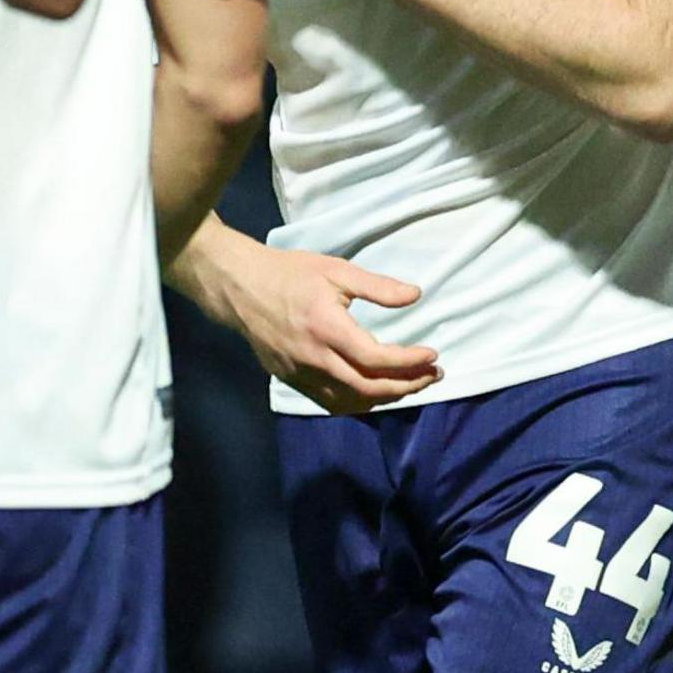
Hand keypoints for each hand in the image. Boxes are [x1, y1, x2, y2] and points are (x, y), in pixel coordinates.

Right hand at [176, 221, 438, 413]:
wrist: (239, 288)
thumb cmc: (289, 273)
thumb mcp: (336, 269)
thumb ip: (378, 287)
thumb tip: (416, 296)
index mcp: (327, 327)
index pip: (376, 358)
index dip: (409, 362)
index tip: (433, 355)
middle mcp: (314, 357)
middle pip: (367, 387)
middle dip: (406, 386)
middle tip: (432, 375)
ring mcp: (300, 374)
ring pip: (350, 402)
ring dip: (385, 398)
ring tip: (410, 384)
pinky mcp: (291, 381)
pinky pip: (330, 402)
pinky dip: (358, 403)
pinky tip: (374, 392)